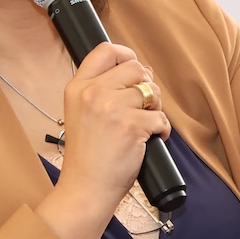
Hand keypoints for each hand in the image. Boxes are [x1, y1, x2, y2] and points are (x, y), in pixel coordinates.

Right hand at [53, 42, 169, 220]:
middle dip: (146, 84)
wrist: (85, 188)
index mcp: (77, 87)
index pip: (105, 51)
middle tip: (144, 105)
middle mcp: (93, 93)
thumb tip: (139, 72)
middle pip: (135, 67)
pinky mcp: (132, 125)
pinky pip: (161, 116)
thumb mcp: (80, 114)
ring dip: (156, 106)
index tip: (135, 69)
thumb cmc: (87, 156)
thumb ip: (100, 90)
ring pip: (151, 91)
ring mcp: (113, 108)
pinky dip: (162, 129)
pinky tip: (152, 139)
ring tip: (147, 123)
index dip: (126, 54)